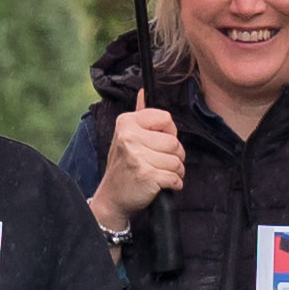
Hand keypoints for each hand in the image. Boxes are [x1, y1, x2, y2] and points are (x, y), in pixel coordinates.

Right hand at [90, 101, 182, 227]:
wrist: (111, 198)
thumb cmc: (123, 167)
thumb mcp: (126, 137)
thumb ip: (139, 115)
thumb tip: (145, 91)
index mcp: (126, 122)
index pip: (166, 118)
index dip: (169, 133)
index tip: (158, 143)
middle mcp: (129, 137)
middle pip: (174, 142)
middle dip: (174, 156)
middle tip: (158, 164)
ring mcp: (137, 156)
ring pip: (177, 161)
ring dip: (174, 172)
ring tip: (159, 175)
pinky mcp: (146, 175)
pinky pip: (175, 178)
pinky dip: (173, 184)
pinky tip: (160, 185)